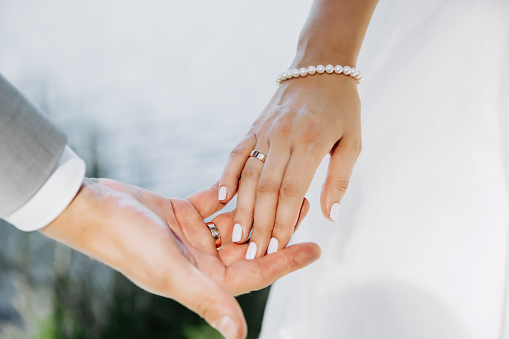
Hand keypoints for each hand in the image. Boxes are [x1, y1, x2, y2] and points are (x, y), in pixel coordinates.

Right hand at [40, 178, 319, 338]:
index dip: (287, 261)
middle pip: (251, 243)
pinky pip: (213, 202)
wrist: (95, 210)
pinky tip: (248, 176)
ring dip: (258, 206)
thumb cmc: (128, 243)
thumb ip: (207, 299)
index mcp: (204, 279)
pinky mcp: (182, 214)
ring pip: (235, 221)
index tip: (316, 249)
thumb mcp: (171, 272)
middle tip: (305, 207)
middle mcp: (202, 260)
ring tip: (285, 189)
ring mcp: (193, 237)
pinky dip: (229, 191)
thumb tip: (238, 334)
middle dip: (278, 226)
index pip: (256, 271)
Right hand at [218, 73, 360, 258]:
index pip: (291, 191)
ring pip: (248, 174)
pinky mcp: (254, 128)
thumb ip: (338, 179)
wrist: (320, 67)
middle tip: (253, 252)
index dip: (282, 221)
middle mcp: (283, 137)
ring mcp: (265, 132)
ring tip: (236, 235)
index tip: (276, 249)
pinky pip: (237, 153)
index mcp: (310, 143)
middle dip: (259, 223)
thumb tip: (330, 215)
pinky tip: (221, 197)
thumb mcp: (352, 142)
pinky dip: (227, 175)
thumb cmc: (342, 108)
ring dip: (241, 206)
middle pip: (265, 188)